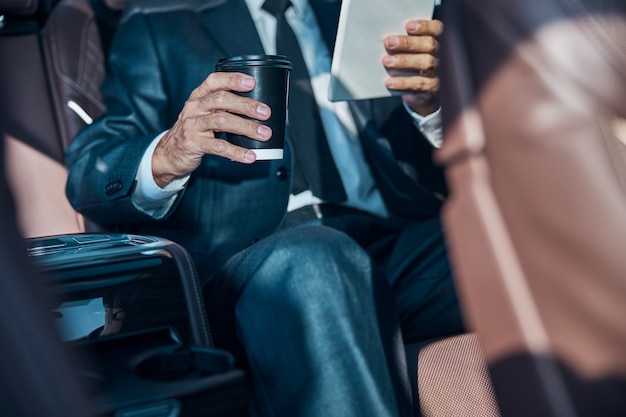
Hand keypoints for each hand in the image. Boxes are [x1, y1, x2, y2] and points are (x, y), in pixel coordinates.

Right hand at [152, 72, 271, 187]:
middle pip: (221, 100)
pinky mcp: (194, 144)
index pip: (214, 81)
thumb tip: (258, 109)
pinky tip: (250, 156)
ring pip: (221, 121)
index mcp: (199, 96)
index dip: (232, 79)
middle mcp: (195, 108)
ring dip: (246, 127)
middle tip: (265, 112)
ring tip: (263, 134)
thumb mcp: (205, 113)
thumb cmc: (195, 130)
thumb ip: (223, 107)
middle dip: (246, 105)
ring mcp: (193, 125)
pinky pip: (218, 147)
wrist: (170, 152)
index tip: (252, 82)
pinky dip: (236, 152)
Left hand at [383, 19, 442, 115]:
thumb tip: (388, 40)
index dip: (424, 26)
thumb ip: (406, 43)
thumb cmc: (414, 64)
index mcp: (438, 40)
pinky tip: (389, 82)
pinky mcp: (433, 88)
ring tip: (387, 61)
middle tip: (389, 43)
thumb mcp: (412, 51)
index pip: (436, 29)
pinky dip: (403, 82)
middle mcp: (442, 55)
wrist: (421, 91)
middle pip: (430, 45)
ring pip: (426, 64)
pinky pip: (419, 84)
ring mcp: (439, 72)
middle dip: (408, 43)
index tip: (408, 26)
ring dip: (404, 61)